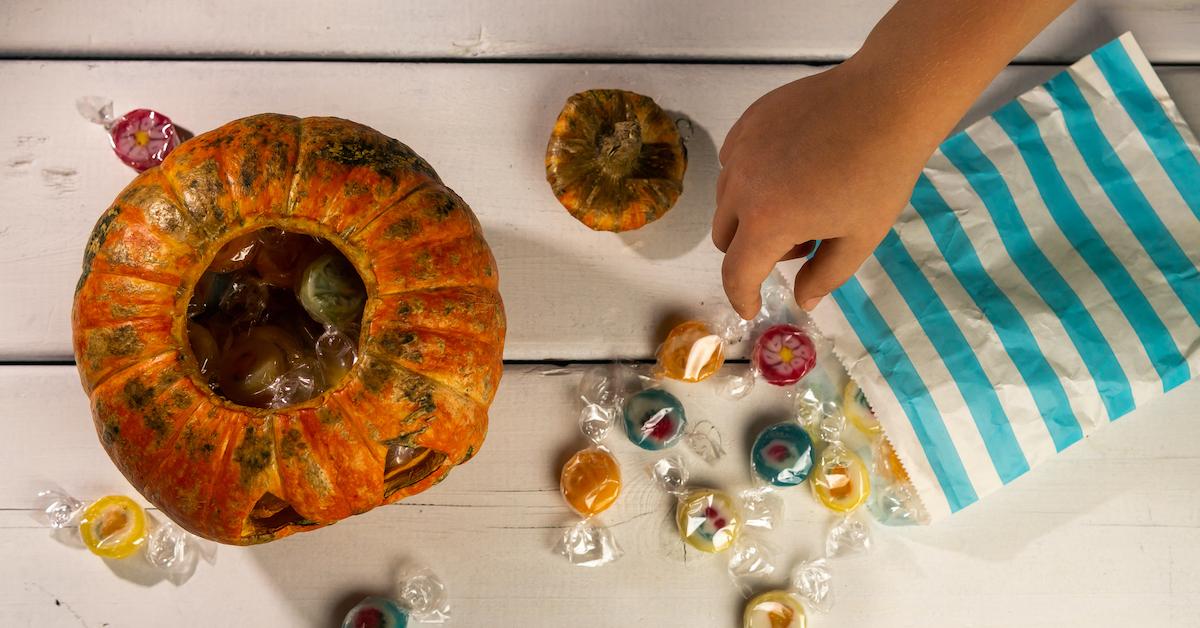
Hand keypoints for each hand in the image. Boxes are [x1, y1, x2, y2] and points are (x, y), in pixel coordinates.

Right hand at [714, 59, 937, 318]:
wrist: (888, 99)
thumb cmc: (880, 174)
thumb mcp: (860, 237)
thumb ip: (825, 276)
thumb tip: (802, 299)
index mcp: (766, 222)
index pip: (736, 273)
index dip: (742, 297)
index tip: (751, 307)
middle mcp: (740, 187)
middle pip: (725, 237)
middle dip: (751, 253)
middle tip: (800, 243)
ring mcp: (741, 149)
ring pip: (725, 198)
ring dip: (748, 215)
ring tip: (797, 203)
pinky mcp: (749, 122)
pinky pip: (733, 162)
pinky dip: (749, 178)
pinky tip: (788, 169)